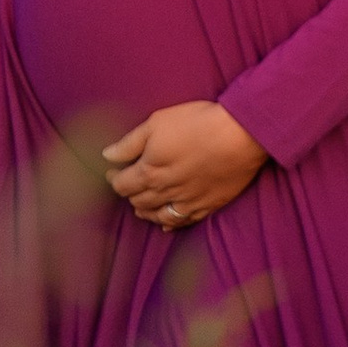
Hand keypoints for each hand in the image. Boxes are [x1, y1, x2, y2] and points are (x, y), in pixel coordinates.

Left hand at [103, 100, 267, 232]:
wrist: (240, 136)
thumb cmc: (197, 123)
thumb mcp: (157, 123)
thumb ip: (129, 143)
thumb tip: (107, 156)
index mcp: (149, 171)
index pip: (122, 184)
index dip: (113, 179)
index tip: (112, 172)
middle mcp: (165, 192)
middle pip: (138, 201)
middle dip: (128, 194)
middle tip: (126, 186)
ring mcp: (187, 202)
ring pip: (158, 216)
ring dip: (146, 212)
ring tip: (140, 206)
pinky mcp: (207, 206)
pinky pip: (183, 222)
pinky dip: (170, 224)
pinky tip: (166, 223)